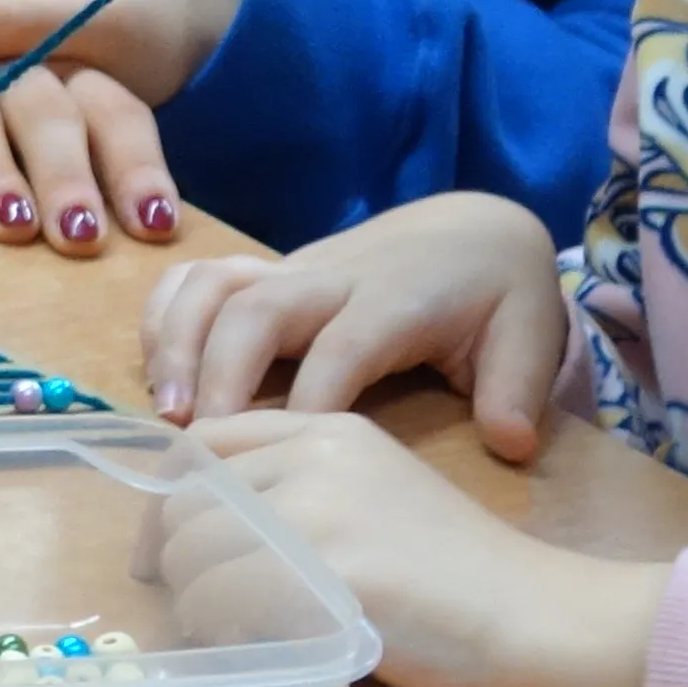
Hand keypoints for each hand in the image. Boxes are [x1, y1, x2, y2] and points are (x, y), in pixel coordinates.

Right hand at [140, 195, 571, 452]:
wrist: (474, 226)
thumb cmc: (499, 292)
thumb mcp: (530, 333)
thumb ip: (519, 388)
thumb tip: (507, 444)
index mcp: (396, 296)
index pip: (340, 348)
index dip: (305, 403)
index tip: (283, 460)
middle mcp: (334, 276)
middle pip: (255, 308)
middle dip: (216, 373)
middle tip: (198, 444)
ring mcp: (293, 270)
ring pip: (213, 285)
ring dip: (176, 343)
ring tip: (166, 415)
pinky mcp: (269, 273)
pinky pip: (198, 278)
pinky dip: (164, 318)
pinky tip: (156, 376)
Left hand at [166, 409, 665, 686]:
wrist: (548, 620)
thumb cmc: (465, 580)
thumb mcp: (378, 500)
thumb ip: (299, 496)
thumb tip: (200, 535)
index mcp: (329, 429)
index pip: (202, 444)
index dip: (169, 504)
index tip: (169, 556)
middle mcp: (317, 455)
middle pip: (187, 505)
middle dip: (178, 567)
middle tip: (203, 615)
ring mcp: (323, 510)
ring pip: (195, 556)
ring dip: (199, 608)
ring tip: (241, 637)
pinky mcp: (330, 573)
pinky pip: (226, 602)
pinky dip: (227, 636)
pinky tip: (268, 651)